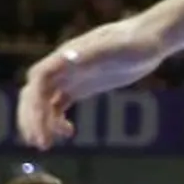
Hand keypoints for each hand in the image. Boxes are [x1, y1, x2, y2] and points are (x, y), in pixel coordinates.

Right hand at [19, 16, 168, 148]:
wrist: (151, 39)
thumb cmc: (135, 41)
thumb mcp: (115, 47)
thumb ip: (92, 53)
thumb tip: (67, 58)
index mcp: (67, 55)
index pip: (38, 78)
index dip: (33, 101)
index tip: (39, 123)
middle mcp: (63, 67)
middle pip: (34, 94)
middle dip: (32, 118)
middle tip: (40, 143)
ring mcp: (71, 77)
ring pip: (43, 102)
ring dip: (41, 123)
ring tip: (47, 144)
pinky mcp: (82, 86)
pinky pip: (58, 105)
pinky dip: (56, 120)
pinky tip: (69, 133)